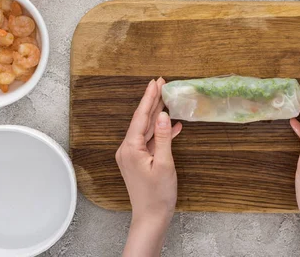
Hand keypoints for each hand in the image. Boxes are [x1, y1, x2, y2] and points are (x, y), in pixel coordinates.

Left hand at [116, 78, 182, 256]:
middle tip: (161, 84)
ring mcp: (132, 155)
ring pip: (146, 129)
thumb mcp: (165, 163)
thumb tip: (163, 116)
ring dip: (156, 115)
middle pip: (141, 120)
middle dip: (152, 102)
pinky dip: (160, 132)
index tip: (156, 82)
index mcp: (130, 148)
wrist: (151, 217)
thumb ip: (164, 138)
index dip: (149, 98)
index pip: (141, 117)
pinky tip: (172, 125)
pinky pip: (149, 141)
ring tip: (167, 99)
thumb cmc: (158, 194)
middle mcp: (127, 149)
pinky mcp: (138, 161)